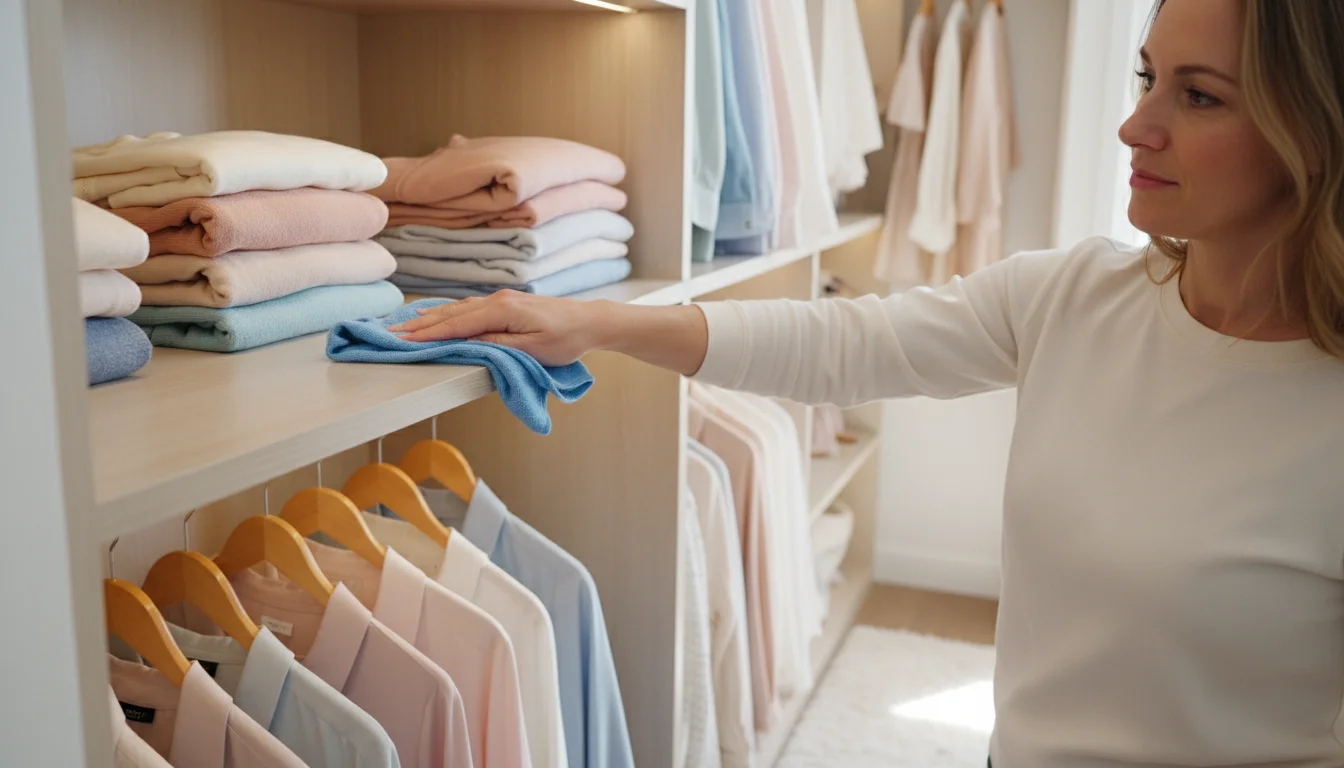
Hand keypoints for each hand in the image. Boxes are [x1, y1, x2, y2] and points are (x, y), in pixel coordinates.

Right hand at [389, 291, 607, 366]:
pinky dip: (447, 313)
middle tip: (391, 333)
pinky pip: (468, 307)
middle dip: (419, 324)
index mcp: (502, 311)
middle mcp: (497, 300)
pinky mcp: (505, 303)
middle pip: (451, 314)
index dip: (428, 334)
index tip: (402, 340)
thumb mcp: (532, 349)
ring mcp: (501, 299)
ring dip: (430, 318)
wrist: (589, 321)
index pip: (457, 324)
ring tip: (404, 325)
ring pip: (457, 309)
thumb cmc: (566, 339)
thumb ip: (497, 346)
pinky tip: (435, 315)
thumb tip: (466, 343)